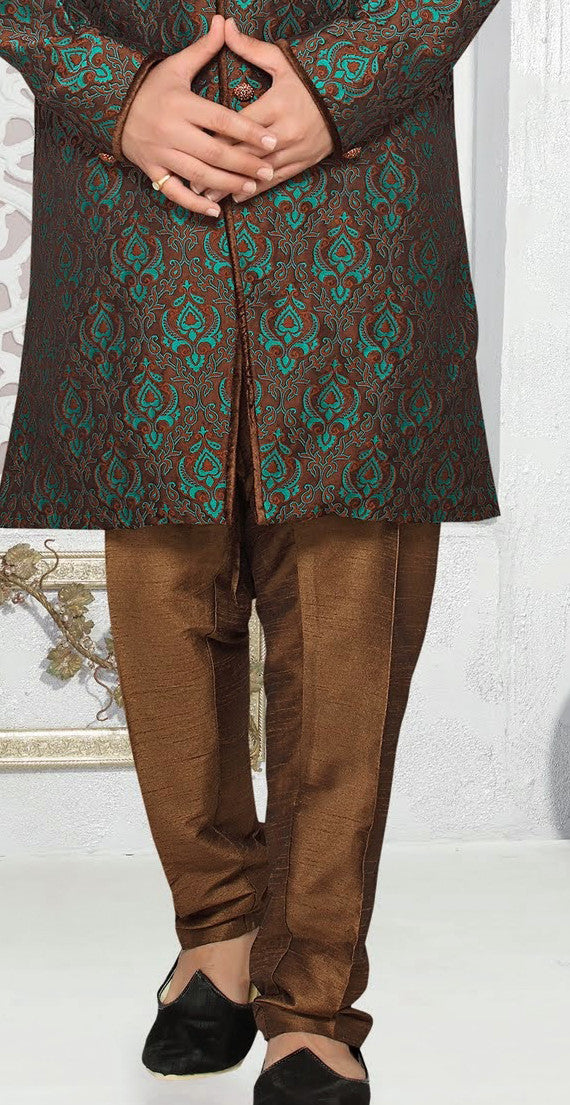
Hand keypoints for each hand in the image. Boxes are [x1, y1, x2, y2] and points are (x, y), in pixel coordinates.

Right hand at [120, 14, 277, 216]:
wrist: (112, 108)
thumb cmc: (151, 88)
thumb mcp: (175, 66)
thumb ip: (203, 49)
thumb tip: (224, 22)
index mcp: (181, 104)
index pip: (220, 120)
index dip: (247, 132)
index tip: (271, 141)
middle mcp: (171, 131)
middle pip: (213, 152)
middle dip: (243, 164)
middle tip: (268, 170)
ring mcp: (161, 154)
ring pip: (199, 174)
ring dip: (226, 184)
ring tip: (251, 187)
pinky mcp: (153, 170)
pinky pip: (176, 192)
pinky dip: (195, 204)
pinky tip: (217, 211)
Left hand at [202, 18, 334, 204]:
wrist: (350, 98)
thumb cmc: (310, 79)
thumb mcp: (282, 61)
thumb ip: (250, 48)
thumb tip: (226, 26)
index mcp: (277, 106)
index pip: (240, 126)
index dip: (217, 139)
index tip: (193, 148)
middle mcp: (285, 132)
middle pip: (245, 153)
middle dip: (218, 169)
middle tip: (193, 181)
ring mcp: (295, 150)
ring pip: (259, 171)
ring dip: (233, 184)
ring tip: (210, 196)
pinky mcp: (303, 162)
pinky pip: (277, 179)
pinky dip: (257, 188)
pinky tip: (238, 196)